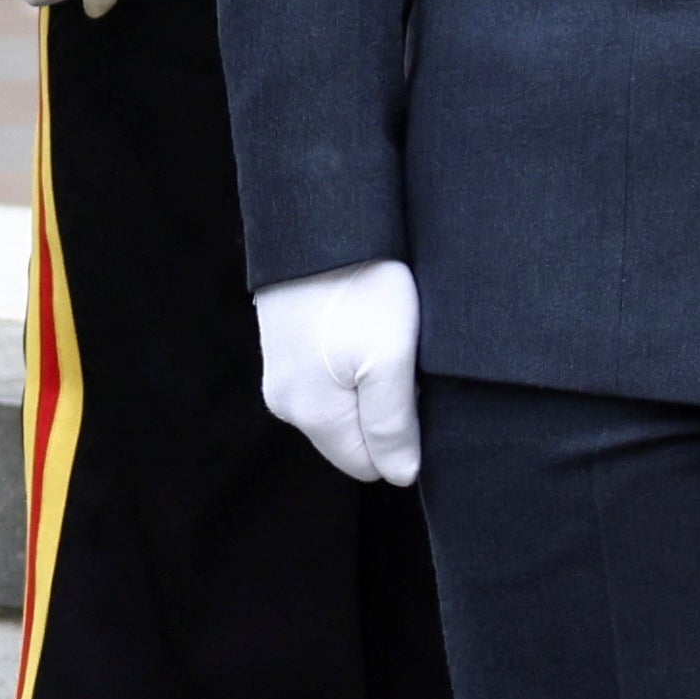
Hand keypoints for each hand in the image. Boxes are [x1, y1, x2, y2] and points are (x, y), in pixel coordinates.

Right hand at [254, 258, 422, 486]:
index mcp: (312, 415)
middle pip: (354, 437)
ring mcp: (282, 374)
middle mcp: (287, 404)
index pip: (368, 465)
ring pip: (343, 405)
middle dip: (387, 411)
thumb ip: (393, 427)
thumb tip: (400, 476)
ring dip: (373, 383)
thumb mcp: (390, 360)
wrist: (317, 222)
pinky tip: (365, 323)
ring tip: (386, 335)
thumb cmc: (360, 287)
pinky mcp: (285, 346)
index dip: (403, 439)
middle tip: (406, 358)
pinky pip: (328, 377)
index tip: (417, 388)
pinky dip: (354, 360)